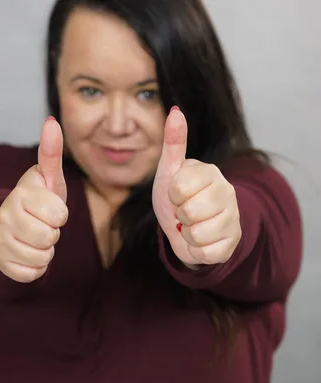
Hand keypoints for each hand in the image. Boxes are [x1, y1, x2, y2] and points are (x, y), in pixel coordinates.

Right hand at [0, 117, 68, 282]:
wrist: (11, 227)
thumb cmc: (37, 201)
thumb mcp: (48, 179)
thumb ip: (51, 153)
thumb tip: (52, 121)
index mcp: (20, 194)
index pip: (58, 214)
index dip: (60, 214)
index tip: (49, 208)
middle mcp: (5, 216)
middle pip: (49, 237)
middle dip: (52, 234)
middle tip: (42, 225)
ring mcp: (0, 240)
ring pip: (41, 257)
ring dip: (45, 251)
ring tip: (35, 238)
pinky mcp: (0, 263)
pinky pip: (31, 273)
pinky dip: (35, 267)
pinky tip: (27, 253)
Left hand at [152, 107, 240, 266]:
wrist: (186, 227)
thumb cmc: (177, 195)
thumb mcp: (169, 170)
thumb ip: (173, 142)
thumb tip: (175, 110)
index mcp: (210, 172)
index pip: (179, 189)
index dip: (172, 195)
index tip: (176, 193)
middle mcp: (227, 192)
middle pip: (190, 212)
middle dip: (180, 215)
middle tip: (184, 211)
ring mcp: (233, 218)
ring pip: (198, 234)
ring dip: (187, 233)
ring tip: (191, 224)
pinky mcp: (232, 242)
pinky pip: (206, 252)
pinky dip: (196, 250)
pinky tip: (200, 239)